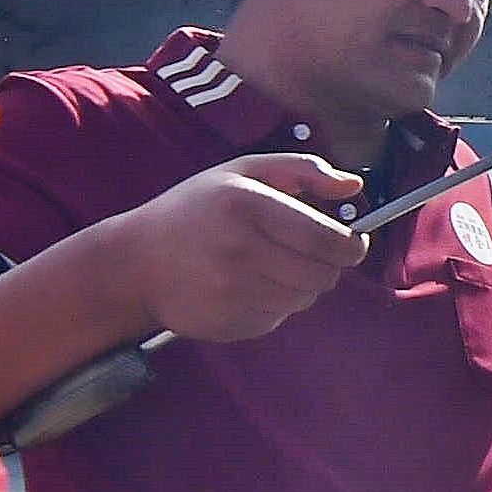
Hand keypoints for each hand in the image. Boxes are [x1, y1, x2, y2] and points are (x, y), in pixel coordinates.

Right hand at [109, 152, 363, 343]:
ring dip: (302, 286)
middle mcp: (239, 249)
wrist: (136, 260)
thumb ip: (302, 170)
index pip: (327, 239)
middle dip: (328, 266)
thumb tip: (354, 185)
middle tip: (312, 255)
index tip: (352, 241)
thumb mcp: (242, 171)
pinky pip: (277, 319)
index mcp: (247, 204)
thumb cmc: (195, 209)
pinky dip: (275, 305)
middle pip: (323, 276)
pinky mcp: (227, 321)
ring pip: (304, 300)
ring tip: (272, 266)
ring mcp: (231, 291)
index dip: (352, 245)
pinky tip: (248, 286)